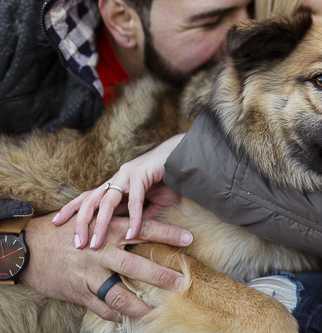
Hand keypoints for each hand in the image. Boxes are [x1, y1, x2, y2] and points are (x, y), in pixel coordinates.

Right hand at [21, 213, 193, 320]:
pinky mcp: (77, 291)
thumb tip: (145, 213)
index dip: (168, 234)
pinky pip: (101, 307)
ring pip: (120, 294)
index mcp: (109, 230)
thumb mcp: (93, 219)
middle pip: (137, 266)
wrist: (29, 246)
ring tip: (157, 311)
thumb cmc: (66, 230)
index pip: (145, 230)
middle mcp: (101, 252)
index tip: (189, 238)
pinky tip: (126, 318)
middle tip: (182, 283)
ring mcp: (89, 274)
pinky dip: (115, 314)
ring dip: (141, 305)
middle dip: (161, 276)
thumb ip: (118, 220)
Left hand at [53, 134, 184, 248]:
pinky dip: (133, 218)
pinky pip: (134, 200)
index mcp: (116, 183)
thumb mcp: (152, 202)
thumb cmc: (168, 179)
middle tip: (76, 244)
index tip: (56, 223)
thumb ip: (140, 215)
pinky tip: (130, 234)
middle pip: (90, 201)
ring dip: (100, 224)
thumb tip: (131, 233)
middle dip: (80, 223)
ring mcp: (127, 174)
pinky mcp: (141, 174)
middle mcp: (117, 178)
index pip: (88, 197)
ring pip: (106, 201)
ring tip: (96, 243)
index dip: (72, 209)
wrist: (184, 157)